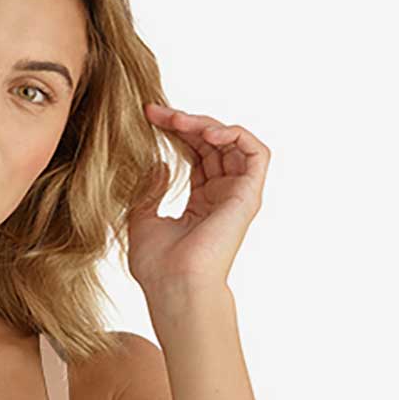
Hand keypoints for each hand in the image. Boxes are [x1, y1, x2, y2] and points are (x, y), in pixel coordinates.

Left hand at [127, 106, 269, 296]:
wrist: (175, 286)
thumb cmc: (157, 266)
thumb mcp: (142, 219)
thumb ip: (150, 189)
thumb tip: (159, 163)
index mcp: (201, 203)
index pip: (195, 154)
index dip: (175, 132)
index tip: (148, 117)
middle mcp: (222, 197)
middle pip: (212, 144)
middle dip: (186, 122)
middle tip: (157, 113)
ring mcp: (237, 196)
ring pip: (232, 143)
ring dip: (206, 125)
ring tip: (178, 121)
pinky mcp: (249, 196)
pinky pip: (256, 153)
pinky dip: (235, 135)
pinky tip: (207, 133)